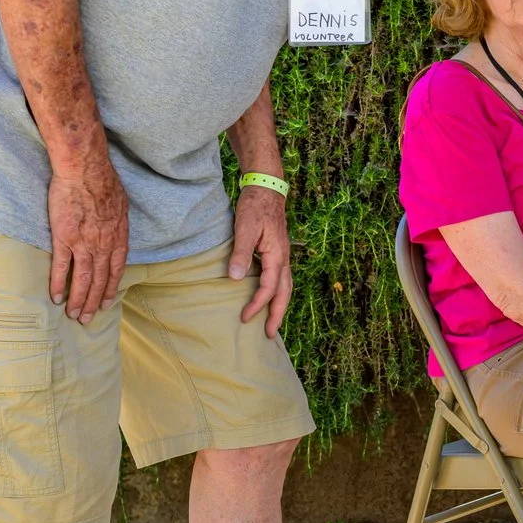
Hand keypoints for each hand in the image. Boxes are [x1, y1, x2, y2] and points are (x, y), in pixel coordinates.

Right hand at [47, 161, 129, 322]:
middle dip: (95, 302)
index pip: (116, 269)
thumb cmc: (103, 182)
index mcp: (118, 237)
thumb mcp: (121, 205)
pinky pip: (62, 267)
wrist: (85, 170)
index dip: (111, 288)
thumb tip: (116, 230)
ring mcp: (84, 243)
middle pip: (100, 279)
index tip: (107, 302)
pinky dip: (59, 284)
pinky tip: (56, 298)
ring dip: (79, 300)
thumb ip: (117, 222)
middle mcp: (104, 244)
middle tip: (88, 319)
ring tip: (74, 316)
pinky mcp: (64, 238)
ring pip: (82, 279)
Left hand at [229, 184, 294, 338]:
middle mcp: (284, 258)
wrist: (267, 188)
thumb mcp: (245, 228)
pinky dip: (277, 292)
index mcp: (278, 255)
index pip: (269, 288)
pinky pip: (281, 278)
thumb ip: (241, 253)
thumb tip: (237, 279)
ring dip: (280, 305)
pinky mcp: (277, 252)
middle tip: (268, 334)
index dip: (257, 304)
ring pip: (286, 286)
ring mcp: (282, 255)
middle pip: (285, 293)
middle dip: (277, 314)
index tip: (244, 317)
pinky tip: (268, 296)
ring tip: (272, 321)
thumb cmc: (255, 206)